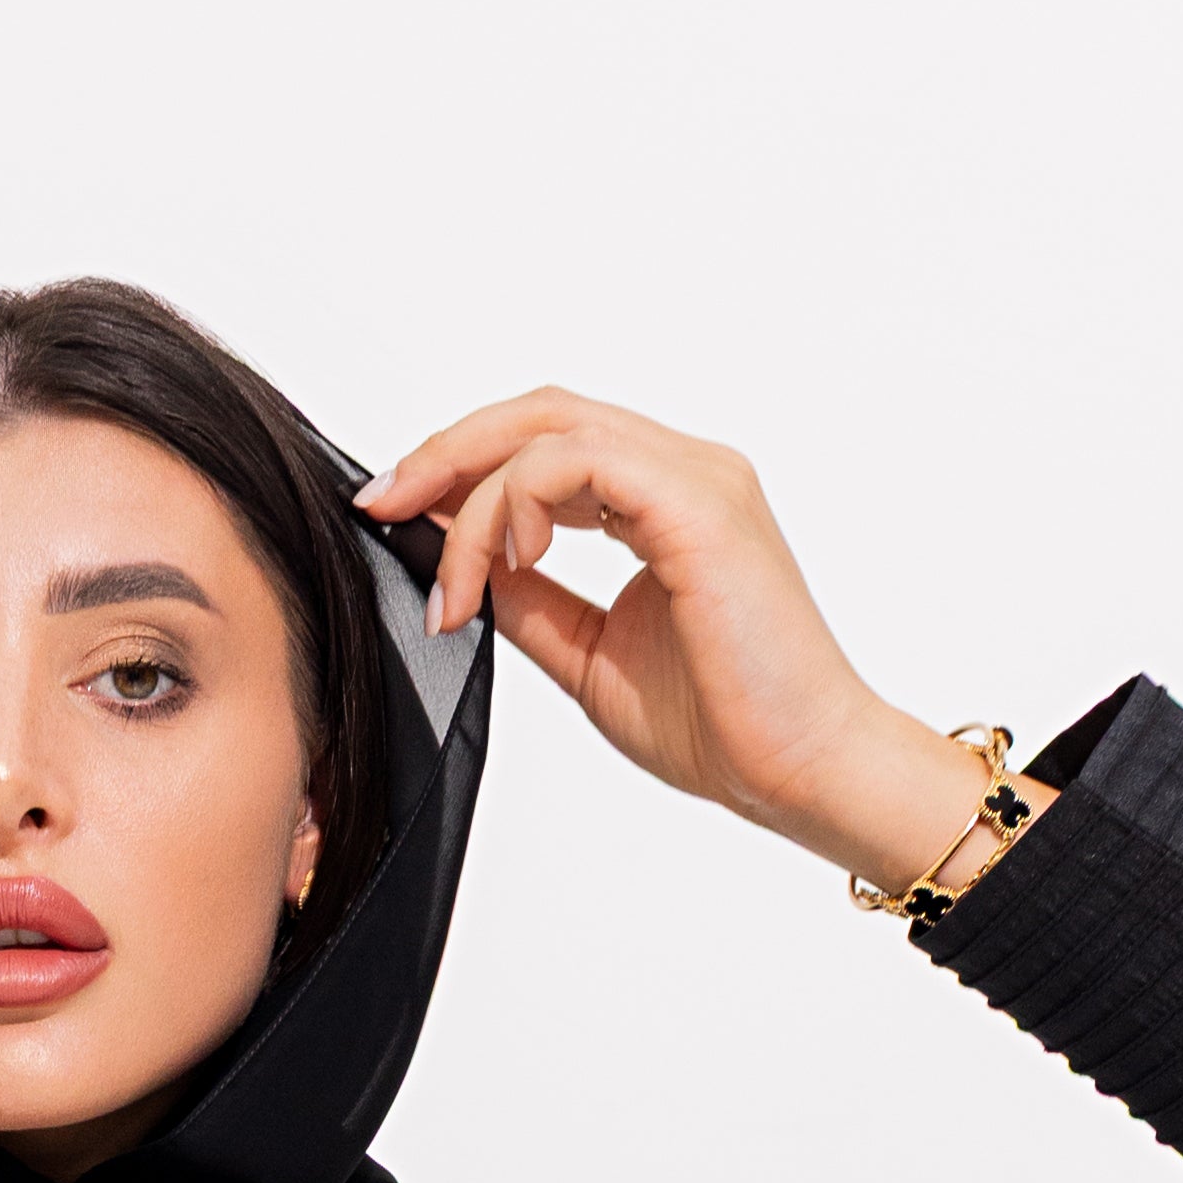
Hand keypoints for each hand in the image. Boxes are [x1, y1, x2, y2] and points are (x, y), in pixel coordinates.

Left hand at [351, 389, 1045, 897]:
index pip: (547, 443)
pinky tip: (503, 563)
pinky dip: (517, 504)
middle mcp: (684, 471)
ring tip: (453, 582)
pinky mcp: (698, 506)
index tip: (396, 517)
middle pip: (539, 412)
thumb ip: (530, 603)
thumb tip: (461, 572)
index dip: (461, 467)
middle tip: (383, 506)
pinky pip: (578, 464)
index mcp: (664, 499)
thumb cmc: (725, 726)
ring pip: (550, 429)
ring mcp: (696, 479)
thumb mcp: (589, 656)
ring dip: (473, 494)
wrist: (800, 770)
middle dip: (445, 454)